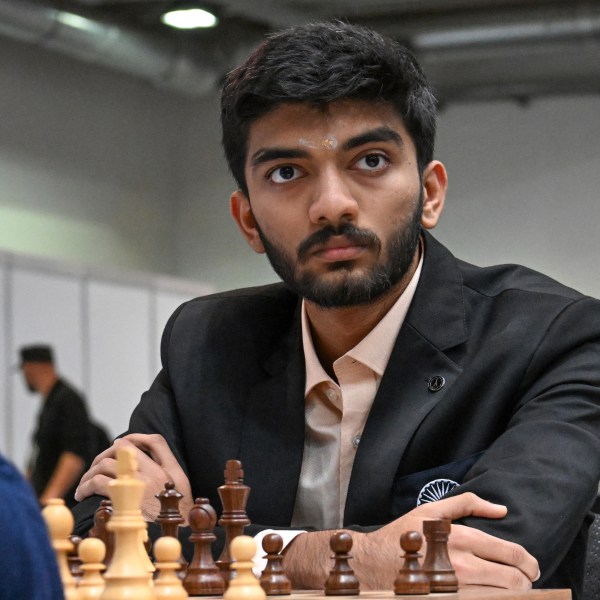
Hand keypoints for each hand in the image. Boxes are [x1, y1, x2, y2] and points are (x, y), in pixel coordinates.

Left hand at [75, 433, 192, 522]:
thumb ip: (169, 476)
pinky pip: (99, 482)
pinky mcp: (124, 500)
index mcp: (172, 469)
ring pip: (106, 463)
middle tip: (96, 466)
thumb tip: (146, 467)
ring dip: (91, 471)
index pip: (155, 441)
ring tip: (84, 484)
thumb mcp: (182, 492)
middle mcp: (156, 472)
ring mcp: (140, 484)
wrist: (176, 538)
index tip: (120, 445)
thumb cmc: (178, 519)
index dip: (135, 438)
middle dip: (105, 453)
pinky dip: (86, 486)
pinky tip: (82, 495)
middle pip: (125, 447)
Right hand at [284, 492, 538, 590]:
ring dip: (516, 594)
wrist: (375, 562)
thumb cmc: (405, 534)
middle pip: (514, 579)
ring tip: (515, 590)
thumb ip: (468, 504)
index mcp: (461, 537)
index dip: (529, 561)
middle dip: (527, 580)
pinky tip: (494, 595)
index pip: (511, 553)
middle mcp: (463, 564)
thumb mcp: (432, 509)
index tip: (532, 565)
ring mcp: (458, 588)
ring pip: (504, 597)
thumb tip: (501, 510)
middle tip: (528, 579)